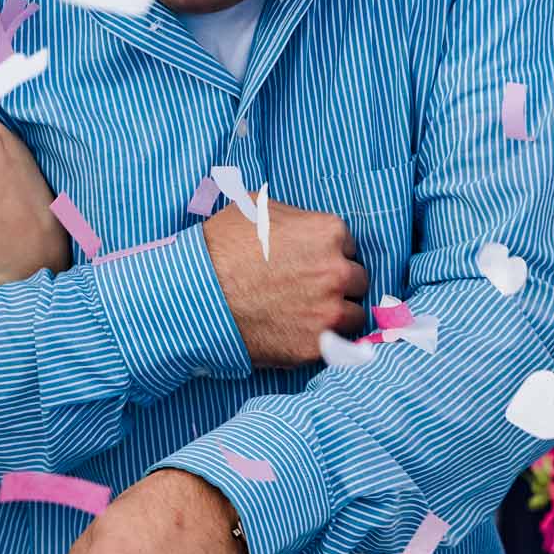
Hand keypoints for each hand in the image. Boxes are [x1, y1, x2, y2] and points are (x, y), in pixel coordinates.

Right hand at [203, 197, 366, 366]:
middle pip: (357, 280)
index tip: (308, 265)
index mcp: (328, 233)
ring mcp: (329, 311)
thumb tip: (299, 221)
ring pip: (354, 314)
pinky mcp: (317, 345)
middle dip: (336, 284)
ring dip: (335, 314)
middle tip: (306, 289)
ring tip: (304, 314)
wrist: (196, 293)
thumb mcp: (254, 208)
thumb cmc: (220, 247)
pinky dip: (320, 340)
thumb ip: (291, 214)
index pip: (348, 247)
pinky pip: (335, 344)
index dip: (327, 256)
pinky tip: (296, 332)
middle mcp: (337, 271)